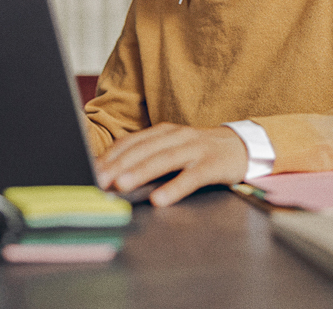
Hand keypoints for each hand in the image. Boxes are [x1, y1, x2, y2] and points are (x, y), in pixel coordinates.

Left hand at [95, 123, 247, 206]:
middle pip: (144, 150)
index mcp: (163, 132)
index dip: (110, 156)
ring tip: (121, 185)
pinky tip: (160, 199)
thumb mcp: (172, 148)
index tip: (91, 171)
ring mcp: (196, 149)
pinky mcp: (213, 165)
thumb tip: (113, 176)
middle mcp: (177, 136)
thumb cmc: (199, 152)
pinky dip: (174, 188)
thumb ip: (147, 158)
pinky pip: (192, 177)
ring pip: (164, 159)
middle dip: (118, 165)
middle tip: (99, 181)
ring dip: (141, 172)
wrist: (241, 146)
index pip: (131, 142)